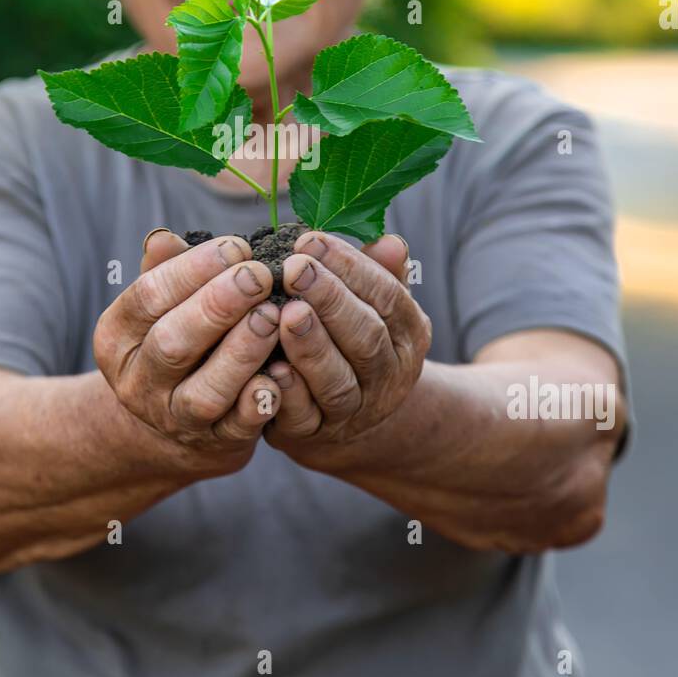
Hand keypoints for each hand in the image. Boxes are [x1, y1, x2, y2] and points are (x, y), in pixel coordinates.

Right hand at [93, 229, 282, 477]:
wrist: (174, 425)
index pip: (148, 296)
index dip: (192, 269)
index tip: (237, 247)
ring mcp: (176, 419)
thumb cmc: (175, 339)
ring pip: (206, 391)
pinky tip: (282, 375)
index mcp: (117, 338)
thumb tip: (163, 238)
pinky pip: (238, 427)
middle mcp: (139, 382)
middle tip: (259, 276)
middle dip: (217, 306)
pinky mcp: (215, 444)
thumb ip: (165, 271)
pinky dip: (259, 403)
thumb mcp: (158, 307)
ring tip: (273, 316)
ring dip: (242, 352)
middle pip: (172, 343)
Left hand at [263, 231, 430, 463]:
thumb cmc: (353, 338)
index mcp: (408, 335)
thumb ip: (381, 273)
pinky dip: (288, 394)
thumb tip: (392, 243)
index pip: (387, 296)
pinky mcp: (315, 435)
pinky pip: (303, 418)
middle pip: (366, 338)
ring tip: (284, 313)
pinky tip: (269, 367)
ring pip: (337, 382)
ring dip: (311, 347)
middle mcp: (388, 376)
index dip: (351, 267)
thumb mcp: (376, 306)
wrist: (348, 418)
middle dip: (330, 300)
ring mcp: (354, 411)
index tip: (310, 241)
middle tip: (294, 269)